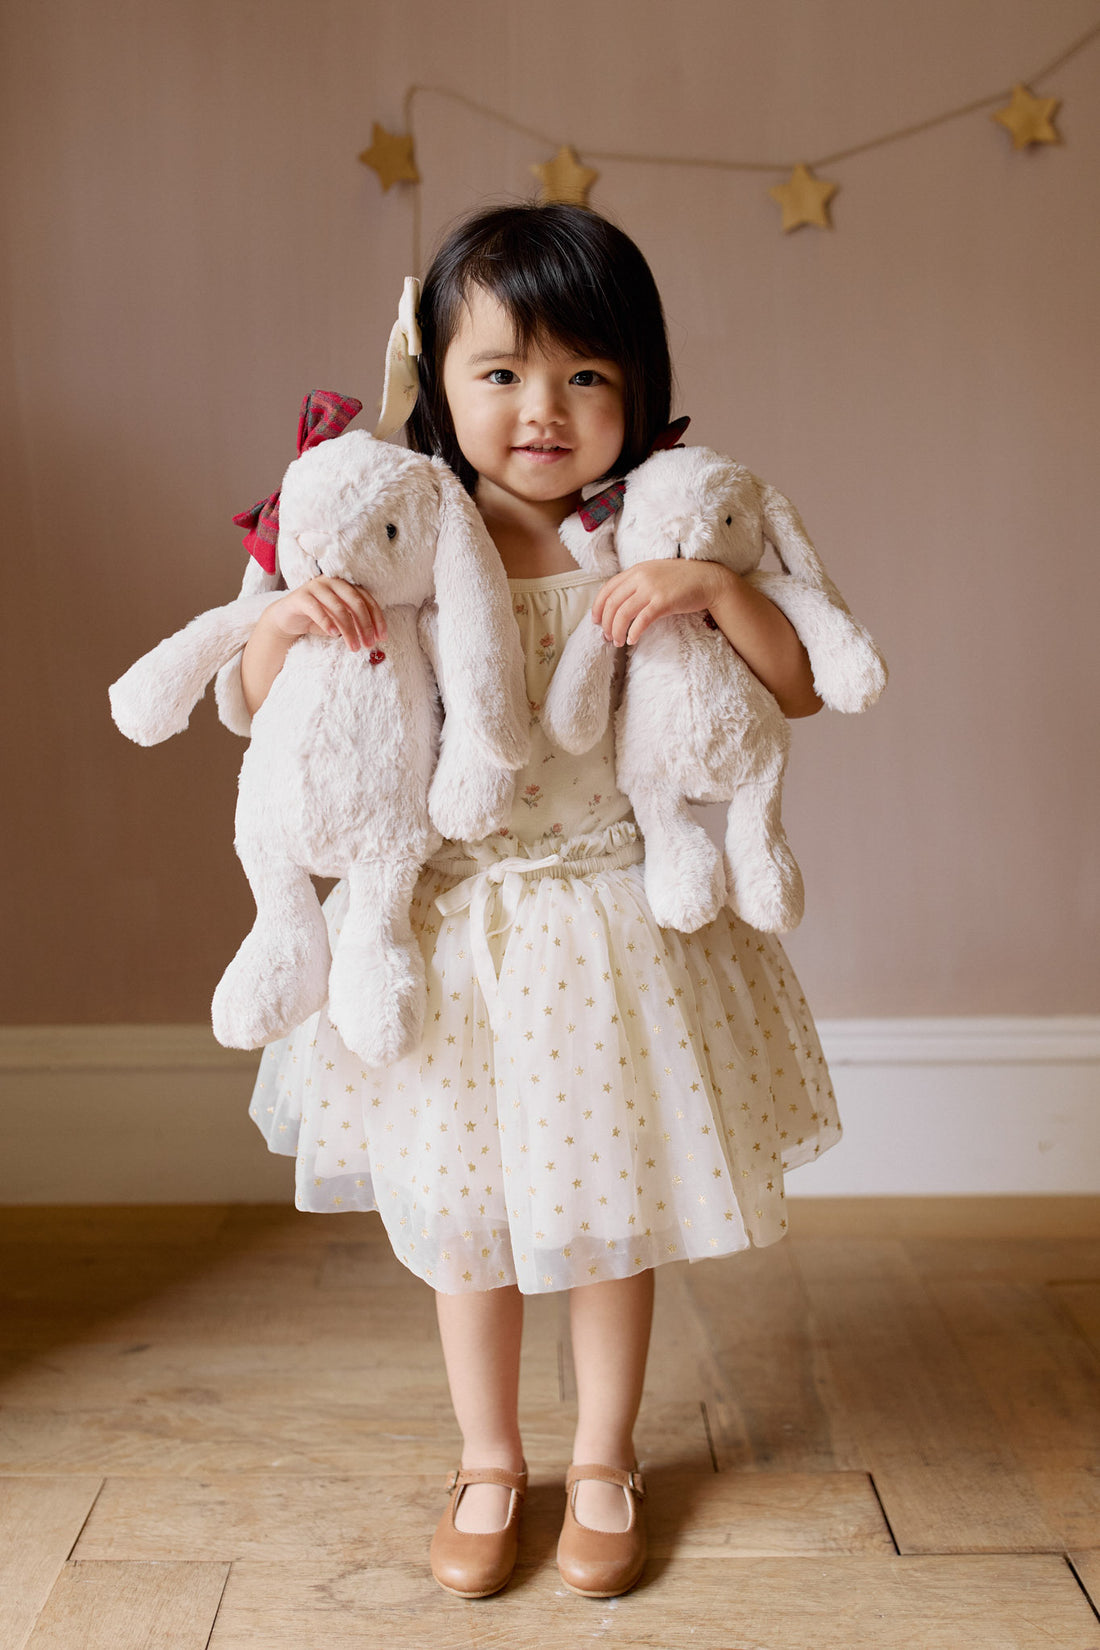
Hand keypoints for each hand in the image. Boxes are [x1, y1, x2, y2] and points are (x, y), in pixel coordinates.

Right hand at [263, 576, 385, 652]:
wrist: (287, 619)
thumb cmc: (318, 619)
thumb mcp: (341, 621)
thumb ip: (356, 623)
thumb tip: (374, 637)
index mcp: (346, 585)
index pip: (367, 600)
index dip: (377, 619)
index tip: (382, 637)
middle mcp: (333, 582)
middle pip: (356, 602)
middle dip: (365, 625)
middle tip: (369, 645)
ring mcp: (316, 587)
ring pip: (338, 608)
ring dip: (349, 630)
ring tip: (354, 647)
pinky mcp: (301, 596)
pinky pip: (317, 609)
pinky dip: (327, 622)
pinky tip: (334, 635)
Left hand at [591, 559, 734, 645]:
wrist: (708, 580)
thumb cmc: (682, 580)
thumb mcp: (655, 574)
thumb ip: (637, 583)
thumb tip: (620, 602)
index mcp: (636, 570)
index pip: (607, 588)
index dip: (598, 606)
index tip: (596, 621)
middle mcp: (640, 577)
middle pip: (612, 603)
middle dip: (606, 623)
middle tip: (607, 637)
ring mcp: (652, 589)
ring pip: (623, 613)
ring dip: (616, 631)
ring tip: (618, 642)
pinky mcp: (663, 602)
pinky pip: (641, 620)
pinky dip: (633, 632)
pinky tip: (632, 640)